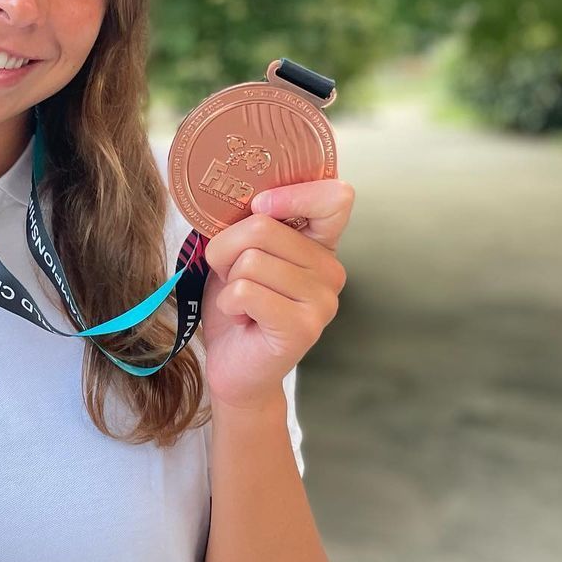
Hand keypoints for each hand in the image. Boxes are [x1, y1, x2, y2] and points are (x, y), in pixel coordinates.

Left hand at [199, 179, 354, 415]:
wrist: (234, 367)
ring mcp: (322, 300)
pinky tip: (243, 319)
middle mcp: (331, 270)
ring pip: (250, 260)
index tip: (259, 206)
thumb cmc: (237, 305)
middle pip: (263, 226)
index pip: (335, 197)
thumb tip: (238, 196)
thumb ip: (249, 224)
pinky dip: (230, 304)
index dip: (292, 194)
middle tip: (234, 277)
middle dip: (227, 249)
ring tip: (242, 302)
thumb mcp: (239, 253)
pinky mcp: (304, 327)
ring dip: (229, 282)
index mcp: (320, 244)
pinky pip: (245, 291)